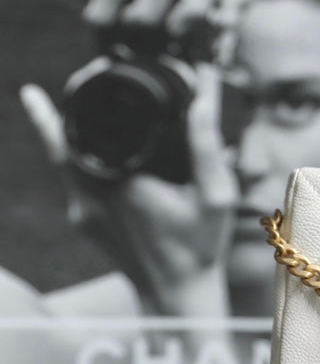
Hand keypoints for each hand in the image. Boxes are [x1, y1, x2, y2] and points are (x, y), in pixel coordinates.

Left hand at [20, 64, 237, 316]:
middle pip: (61, 138)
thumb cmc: (200, 247)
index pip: (83, 125)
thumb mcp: (214, 192)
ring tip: (62, 99)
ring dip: (62, 128)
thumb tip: (204, 90)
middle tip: (86, 75)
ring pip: (61, 159)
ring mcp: (82, 213)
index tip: (97, 67)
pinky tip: (88, 142)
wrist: (177, 296)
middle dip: (65, 103)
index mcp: (120, 184)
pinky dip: (73, 154)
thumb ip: (206, 140)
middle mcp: (90, 197)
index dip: (82, 92)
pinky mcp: (84, 223)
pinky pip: (70, 178)